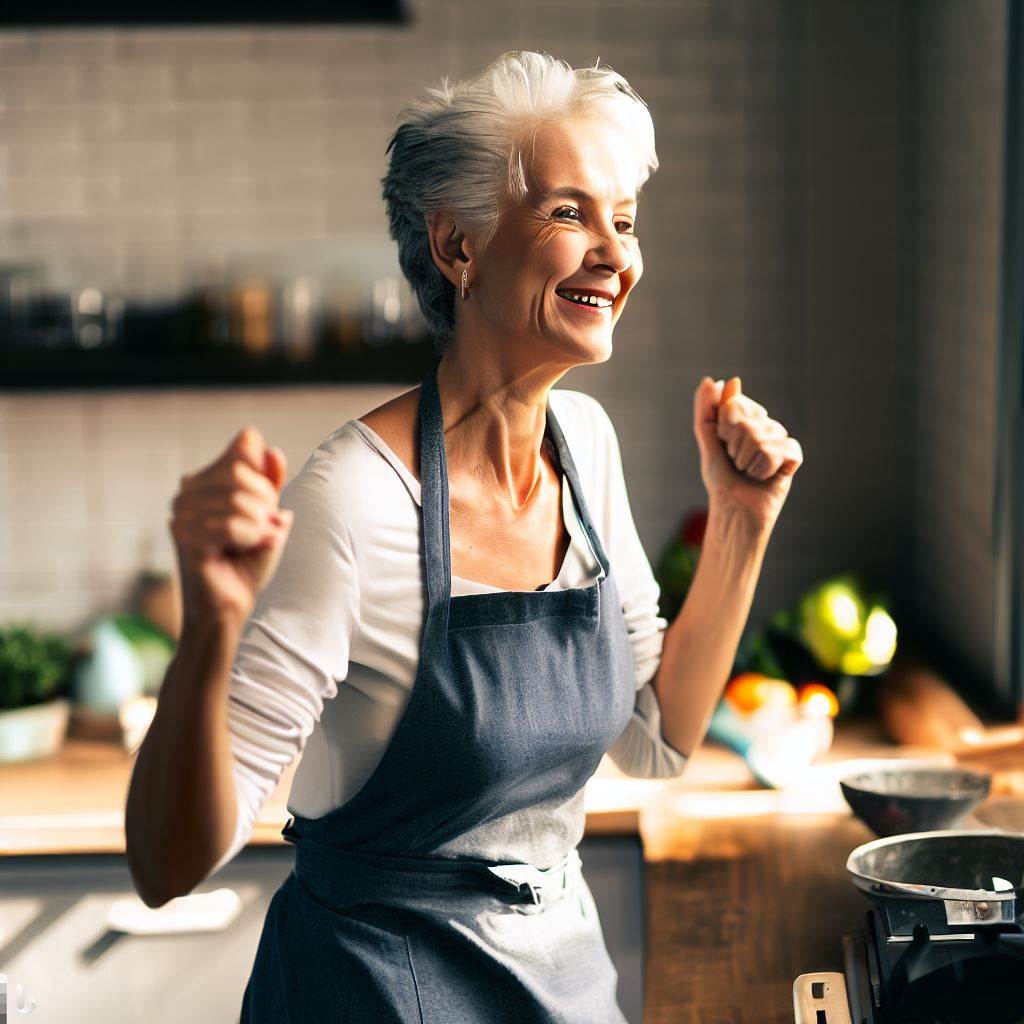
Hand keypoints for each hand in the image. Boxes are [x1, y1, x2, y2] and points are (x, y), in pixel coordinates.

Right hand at [169, 426, 293, 627]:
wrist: (229, 608)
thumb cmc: (247, 561)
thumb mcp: (267, 515)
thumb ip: (269, 481)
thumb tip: (271, 451)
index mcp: (204, 479)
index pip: (245, 449)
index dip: (266, 480)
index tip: (265, 509)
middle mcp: (186, 491)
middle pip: (241, 473)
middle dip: (264, 504)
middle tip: (261, 531)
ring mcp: (181, 514)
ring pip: (238, 501)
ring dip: (259, 526)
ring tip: (254, 544)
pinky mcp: (184, 539)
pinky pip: (230, 527)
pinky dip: (252, 539)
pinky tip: (250, 549)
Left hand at [692, 375, 802, 532]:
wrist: (734, 510)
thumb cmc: (721, 479)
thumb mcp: (708, 441)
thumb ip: (706, 410)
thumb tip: (711, 380)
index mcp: (745, 417)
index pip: (734, 404)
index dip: (723, 428)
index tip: (723, 445)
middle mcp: (765, 423)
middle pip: (747, 421)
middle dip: (734, 447)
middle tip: (736, 463)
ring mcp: (780, 438)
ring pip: (760, 437)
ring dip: (746, 461)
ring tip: (749, 472)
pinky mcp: (793, 456)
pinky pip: (777, 450)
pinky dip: (763, 468)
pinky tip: (764, 476)